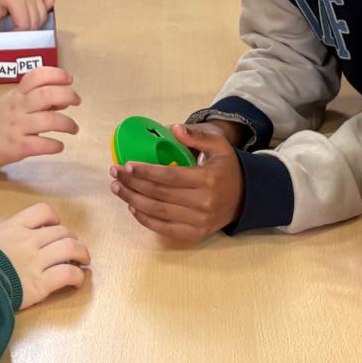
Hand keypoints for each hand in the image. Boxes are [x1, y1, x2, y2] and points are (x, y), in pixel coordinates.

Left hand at [0, 0, 54, 30]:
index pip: (24, 24)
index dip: (19, 34)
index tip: (12, 38)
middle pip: (35, 22)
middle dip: (27, 32)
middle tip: (17, 34)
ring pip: (43, 16)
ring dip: (36, 24)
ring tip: (24, 26)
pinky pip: (50, 0)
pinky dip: (48, 9)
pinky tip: (38, 14)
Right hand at [0, 67, 80, 168]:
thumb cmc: (1, 119)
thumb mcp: (14, 102)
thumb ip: (36, 98)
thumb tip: (63, 99)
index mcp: (18, 94)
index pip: (36, 76)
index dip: (56, 74)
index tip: (69, 79)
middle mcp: (18, 107)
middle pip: (46, 95)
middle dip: (67, 95)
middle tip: (77, 101)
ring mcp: (18, 127)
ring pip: (48, 120)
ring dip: (67, 123)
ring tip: (73, 128)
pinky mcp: (19, 146)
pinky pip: (42, 144)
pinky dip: (55, 145)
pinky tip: (59, 146)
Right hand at [0, 202, 89, 309]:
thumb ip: (4, 237)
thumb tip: (11, 242)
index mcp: (14, 226)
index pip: (43, 211)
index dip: (54, 220)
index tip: (55, 229)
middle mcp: (28, 240)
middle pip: (62, 232)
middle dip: (72, 239)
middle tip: (73, 251)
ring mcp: (36, 261)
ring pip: (71, 248)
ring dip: (82, 253)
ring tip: (83, 261)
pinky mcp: (40, 284)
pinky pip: (68, 274)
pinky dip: (77, 277)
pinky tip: (76, 281)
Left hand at [110, 123, 243, 241]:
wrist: (246, 197)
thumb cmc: (227, 168)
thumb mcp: (219, 145)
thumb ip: (197, 135)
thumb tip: (173, 129)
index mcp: (208, 179)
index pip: (170, 176)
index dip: (146, 172)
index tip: (127, 165)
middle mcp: (204, 203)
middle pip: (160, 194)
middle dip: (133, 183)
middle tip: (115, 173)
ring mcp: (199, 221)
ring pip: (159, 212)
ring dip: (133, 200)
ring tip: (117, 188)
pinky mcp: (196, 233)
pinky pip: (166, 229)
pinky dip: (146, 220)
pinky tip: (132, 207)